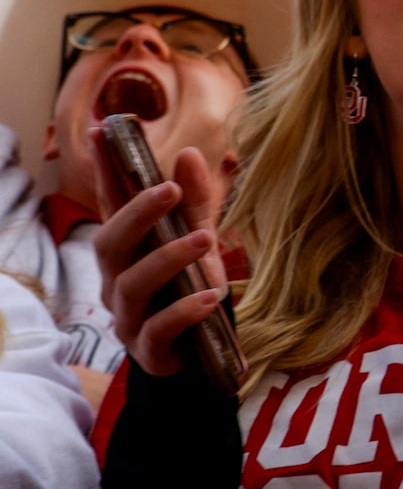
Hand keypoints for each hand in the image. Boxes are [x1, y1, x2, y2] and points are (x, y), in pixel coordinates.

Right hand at [89, 140, 225, 379]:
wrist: (199, 355)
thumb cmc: (189, 289)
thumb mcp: (197, 240)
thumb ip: (194, 202)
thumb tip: (188, 153)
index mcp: (127, 250)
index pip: (111, 206)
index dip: (106, 171)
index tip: (105, 132)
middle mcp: (117, 280)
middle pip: (109, 243)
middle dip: (136, 214)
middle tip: (169, 189)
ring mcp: (129, 316)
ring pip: (133, 285)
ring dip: (169, 259)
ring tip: (206, 240)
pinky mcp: (148, 348)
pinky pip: (159, 328)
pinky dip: (184, 311)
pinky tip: (210, 296)